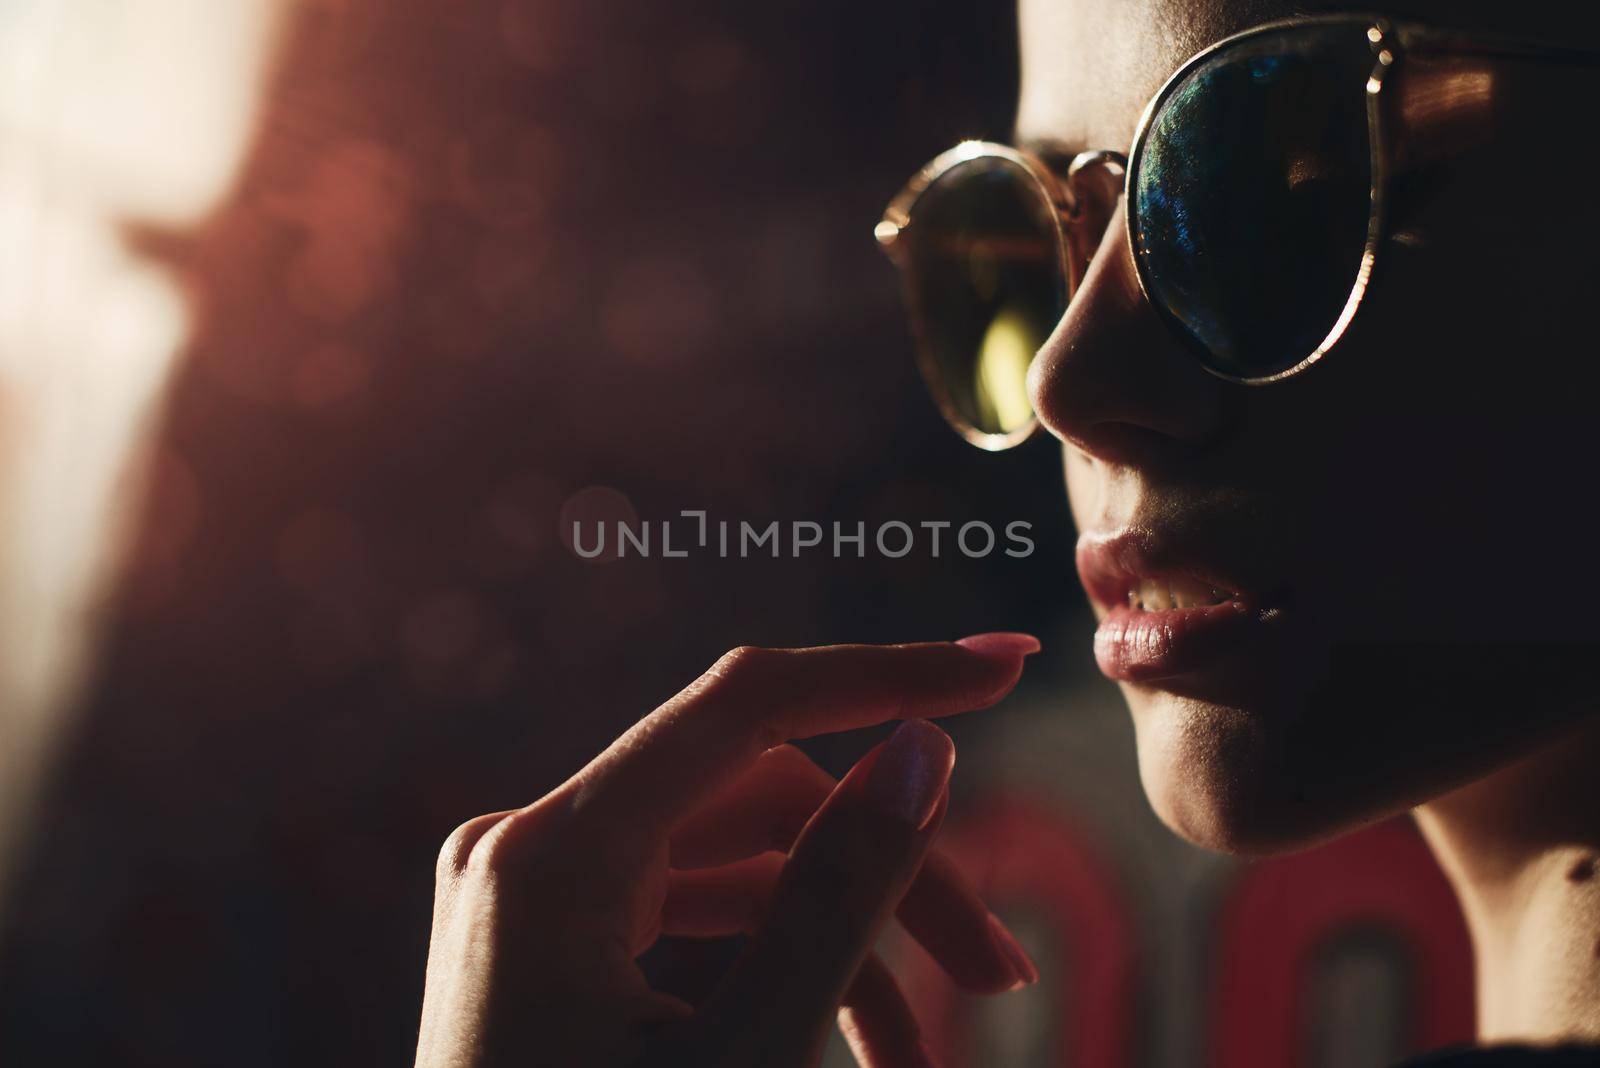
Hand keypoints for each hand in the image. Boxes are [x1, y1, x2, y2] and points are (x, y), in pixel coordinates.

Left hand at [415, 633, 1041, 1067]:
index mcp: (551, 854)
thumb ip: (840, 896)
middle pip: (755, 802)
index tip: (1006, 667)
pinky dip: (775, 967)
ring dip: (843, 942)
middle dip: (886, 877)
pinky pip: (690, 916)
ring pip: (736, 866)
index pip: (747, 704)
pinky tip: (860, 1052)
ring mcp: (534, 891)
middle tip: (1002, 974)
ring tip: (928, 1054)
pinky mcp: (553, 936)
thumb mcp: (744, 1059)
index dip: (887, 676)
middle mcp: (529, 847)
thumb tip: (924, 750)